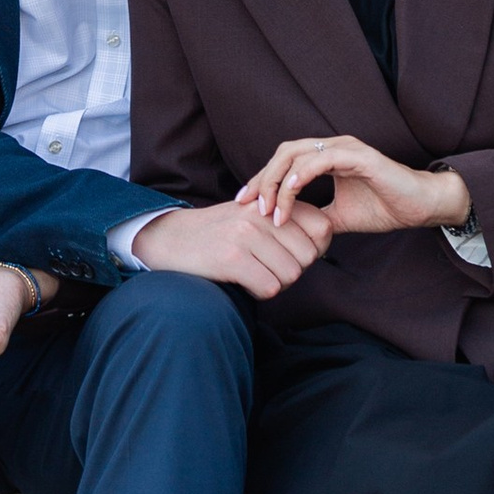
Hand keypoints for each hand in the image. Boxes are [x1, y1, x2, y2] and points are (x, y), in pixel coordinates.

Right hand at [133, 197, 333, 301]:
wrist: (169, 239)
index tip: (292, 254)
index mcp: (271, 202)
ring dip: (273, 282)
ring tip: (251, 272)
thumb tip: (324, 240)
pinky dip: (258, 292)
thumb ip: (287, 222)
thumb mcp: (253, 215)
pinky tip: (241, 281)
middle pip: (307, 258)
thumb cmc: (218, 233)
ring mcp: (246, 235)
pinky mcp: (231, 258)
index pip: (323, 228)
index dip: (315, 249)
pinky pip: (269, 288)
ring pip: (290, 276)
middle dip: (291, 270)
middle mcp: (261, 215)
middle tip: (265, 267)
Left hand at [238, 134, 469, 238]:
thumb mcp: (340, 217)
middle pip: (284, 153)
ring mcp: (345, 149)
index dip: (263, 180)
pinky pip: (321, 160)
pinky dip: (301, 175)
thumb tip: (290, 233)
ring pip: (297, 154)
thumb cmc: (385, 207)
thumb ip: (315, 219)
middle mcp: (333, 148)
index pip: (285, 161)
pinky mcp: (358, 156)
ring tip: (269, 209)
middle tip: (246, 204)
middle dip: (262, 178)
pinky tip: (290, 193)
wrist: (420, 208)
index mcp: (328, 157)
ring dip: (278, 182)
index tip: (245, 204)